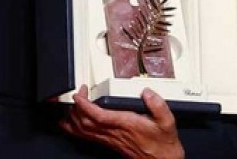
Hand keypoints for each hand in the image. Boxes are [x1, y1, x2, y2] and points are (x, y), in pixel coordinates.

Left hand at [59, 86, 184, 158]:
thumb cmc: (163, 144)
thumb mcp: (167, 122)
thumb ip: (158, 105)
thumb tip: (147, 92)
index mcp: (126, 124)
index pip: (98, 115)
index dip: (85, 105)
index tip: (79, 95)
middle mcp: (115, 133)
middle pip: (85, 123)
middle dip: (76, 108)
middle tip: (78, 94)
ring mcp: (110, 140)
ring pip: (84, 132)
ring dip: (73, 120)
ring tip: (70, 107)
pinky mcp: (110, 144)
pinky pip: (88, 137)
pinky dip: (77, 129)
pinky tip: (73, 124)